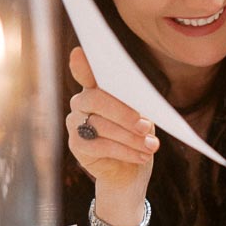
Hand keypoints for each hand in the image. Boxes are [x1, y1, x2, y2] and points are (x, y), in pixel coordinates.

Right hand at [66, 46, 158, 198]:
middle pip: (96, 99)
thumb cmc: (135, 138)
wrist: (129, 171)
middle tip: (145, 127)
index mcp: (97, 88)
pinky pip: (100, 145)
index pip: (87, 73)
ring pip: (101, 125)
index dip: (82, 65)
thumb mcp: (142, 119)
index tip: (79, 53)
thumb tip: (140, 117)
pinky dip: (125, 151)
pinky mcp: (76, 145)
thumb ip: (136, 109)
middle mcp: (81, 102)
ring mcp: (75, 123)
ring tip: (151, 147)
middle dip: (124, 113)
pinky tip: (142, 156)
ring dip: (130, 137)